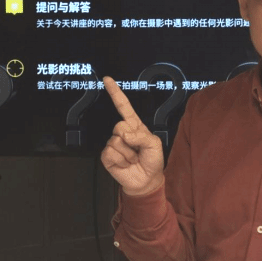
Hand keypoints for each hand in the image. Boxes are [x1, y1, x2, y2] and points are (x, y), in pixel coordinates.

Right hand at [101, 76, 164, 195]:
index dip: (115, 93)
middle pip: (119, 125)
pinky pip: (110, 152)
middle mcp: (122, 132)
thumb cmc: (152, 160)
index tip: (107, 80)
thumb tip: (124, 134)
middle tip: (138, 150)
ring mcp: (113, 144)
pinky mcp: (107, 156)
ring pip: (116, 141)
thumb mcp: (155, 144)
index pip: (123, 106)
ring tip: (133, 159)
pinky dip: (121, 160)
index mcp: (135, 125)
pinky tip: (125, 164)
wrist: (146, 180)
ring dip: (128, 153)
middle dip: (131, 139)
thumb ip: (142, 136)